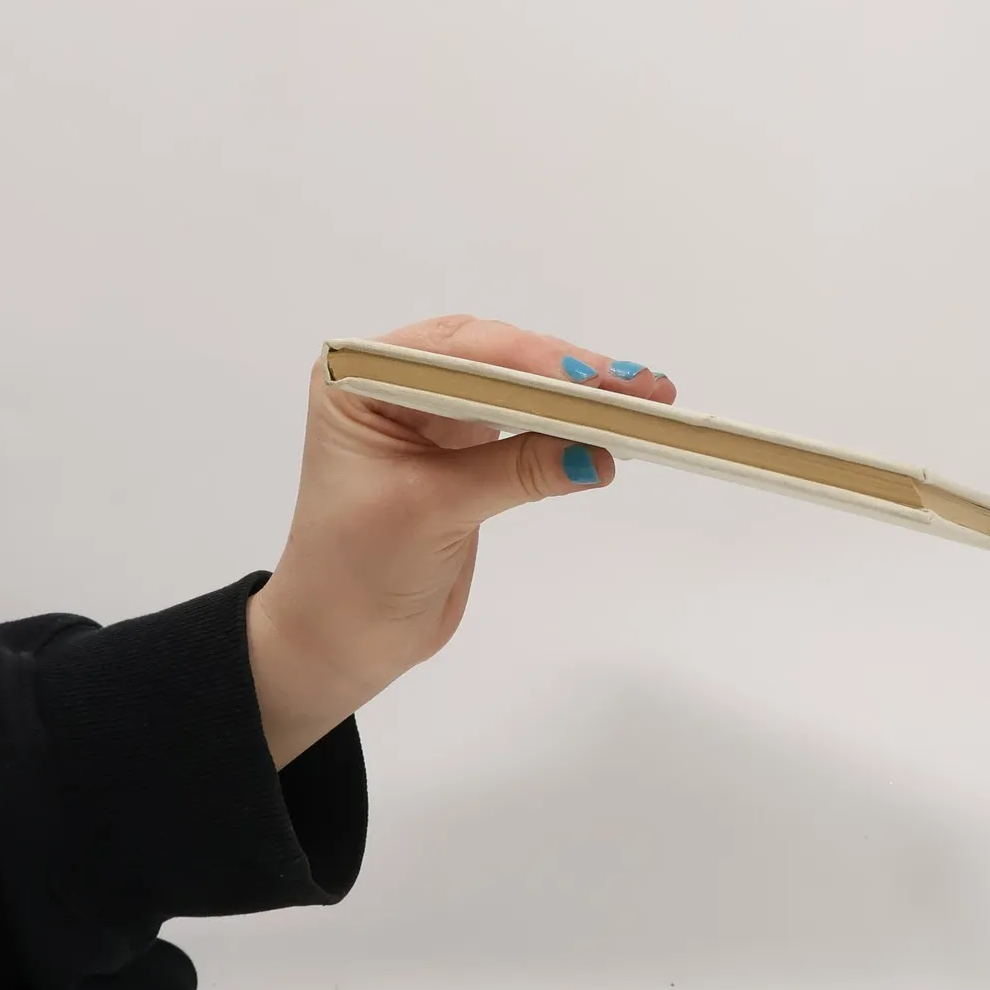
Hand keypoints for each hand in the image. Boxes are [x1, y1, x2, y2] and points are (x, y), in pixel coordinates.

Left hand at [245, 315, 675, 765]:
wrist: (344, 638)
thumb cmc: (356, 573)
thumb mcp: (434, 512)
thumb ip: (515, 472)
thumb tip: (597, 453)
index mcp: (361, 380)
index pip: (457, 352)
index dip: (527, 359)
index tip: (588, 378)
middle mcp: (397, 382)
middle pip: (495, 356)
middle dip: (565, 371)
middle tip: (634, 384)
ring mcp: (435, 413)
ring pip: (518, 382)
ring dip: (579, 392)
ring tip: (645, 397)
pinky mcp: (468, 447)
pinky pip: (528, 420)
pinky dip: (569, 423)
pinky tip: (613, 424)